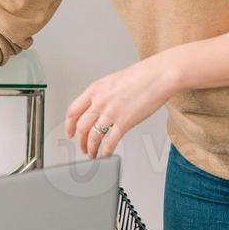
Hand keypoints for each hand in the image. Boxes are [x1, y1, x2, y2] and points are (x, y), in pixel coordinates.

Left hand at [66, 53, 181, 157]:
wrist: (159, 75)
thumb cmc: (142, 76)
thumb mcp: (113, 81)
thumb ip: (102, 95)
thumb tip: (97, 109)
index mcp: (94, 89)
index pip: (73, 111)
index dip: (69, 125)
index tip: (69, 132)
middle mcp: (99, 101)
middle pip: (81, 126)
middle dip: (80, 141)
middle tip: (82, 147)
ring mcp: (111, 112)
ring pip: (93, 136)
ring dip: (91, 148)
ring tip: (92, 154)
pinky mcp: (125, 121)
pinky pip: (110, 141)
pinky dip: (105, 151)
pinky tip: (105, 154)